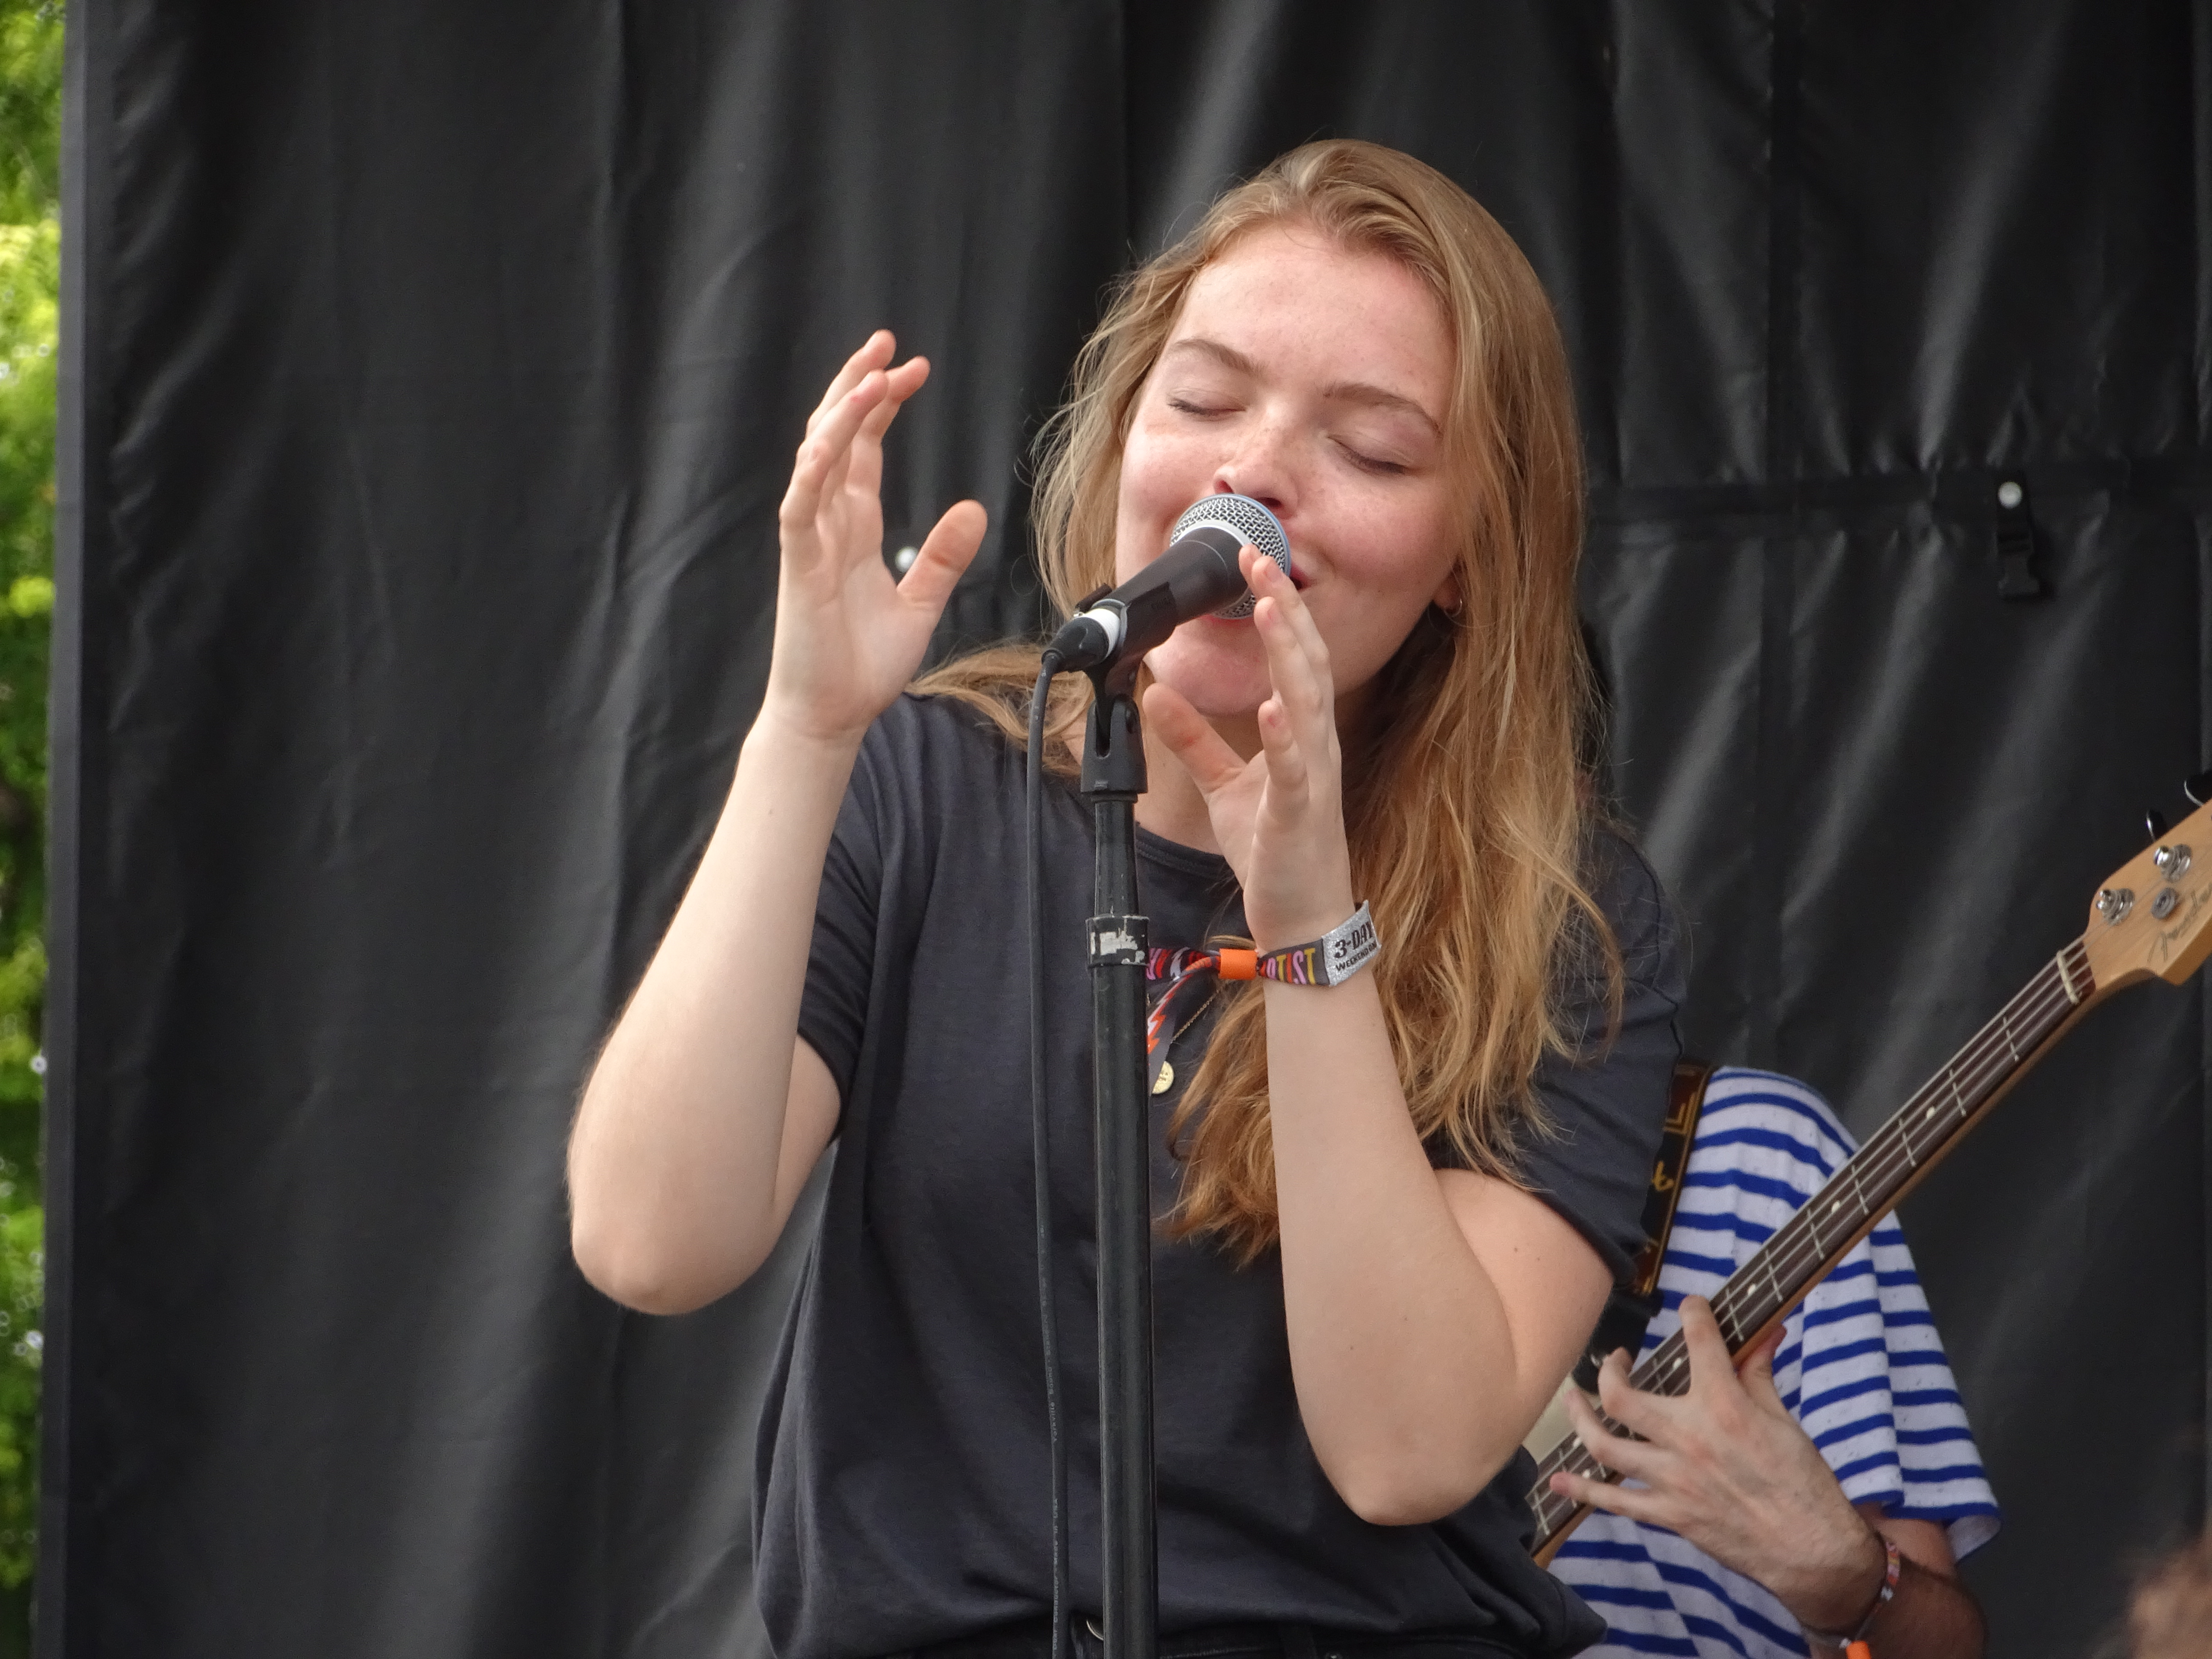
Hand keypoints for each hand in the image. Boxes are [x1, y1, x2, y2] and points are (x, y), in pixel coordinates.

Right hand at [761, 331, 986, 745]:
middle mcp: (826, 523)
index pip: (863, 447)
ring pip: (815, 458)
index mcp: (852, 526)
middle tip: (888, 343)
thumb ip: (943, 556)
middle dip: (858, 386)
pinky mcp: (798, 567)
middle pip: (835, 435)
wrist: (832, 716)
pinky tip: (832, 439)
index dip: (882, 403)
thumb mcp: (921, 603)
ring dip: (841, 414)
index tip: (912, 367)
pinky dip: (813, 471)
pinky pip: (799, 508)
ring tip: (873, 375)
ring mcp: (809, 542)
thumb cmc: (863, 665)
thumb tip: (973, 508)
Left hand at [1144, 548, 1356, 949]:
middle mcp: (1315, 745)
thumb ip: (1193, 738)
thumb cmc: (1273, 848)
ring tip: (1270, 608)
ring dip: (1289, 653)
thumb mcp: (1224, 784)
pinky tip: (1272, 706)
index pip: (1294, 656)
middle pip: (1307, 662)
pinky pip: (1295, 770)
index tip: (1251, 563)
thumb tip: (1157, 693)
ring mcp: (1312, 777)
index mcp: (1301, 733)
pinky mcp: (1300, 813)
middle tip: (1259, 557)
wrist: (1302, 915)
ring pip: (1307, 702)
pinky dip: (1285, 737)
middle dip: (1285, 608)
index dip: (1276, 607)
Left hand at [1548, 1296, 1887, 1632]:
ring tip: (1574, 1400)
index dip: (1693, 1313)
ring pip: (1605, 1446)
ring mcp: (1674, 1480)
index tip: (1690, 1307)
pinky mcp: (1671, 1515)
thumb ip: (1761, 1374)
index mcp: (1725, 1408)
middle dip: (1609, 1371)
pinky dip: (1583, 1491)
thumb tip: (1767, 1332)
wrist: (1812, 1551)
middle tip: (1616, 1361)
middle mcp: (1690, 1439)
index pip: (1700, 1342)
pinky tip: (1559, 1481)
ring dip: (1581, 1419)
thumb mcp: (1784, 1420)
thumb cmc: (1804, 1483)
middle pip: (1621, 1397)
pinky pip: (1614, 1502)